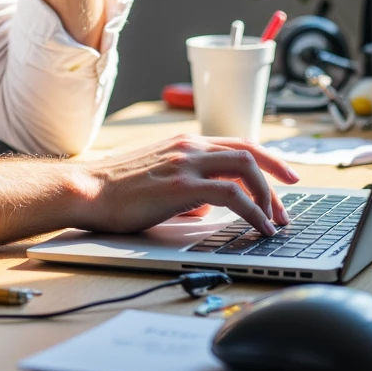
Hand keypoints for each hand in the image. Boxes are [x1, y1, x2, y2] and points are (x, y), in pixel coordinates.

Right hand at [76, 135, 298, 238]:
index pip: (237, 144)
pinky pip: (232, 195)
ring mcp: (186, 163)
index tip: (284, 176)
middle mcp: (189, 146)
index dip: (267, 159)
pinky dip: (253, 211)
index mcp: (184, 143)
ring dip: (267, 196)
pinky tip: (259, 227)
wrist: (86, 189)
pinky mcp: (181, 186)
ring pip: (246, 168)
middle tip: (285, 206)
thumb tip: (207, 208)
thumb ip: (188, 190)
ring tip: (274, 221)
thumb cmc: (115, 191)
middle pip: (249, 152)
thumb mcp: (159, 182)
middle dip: (276, 177)